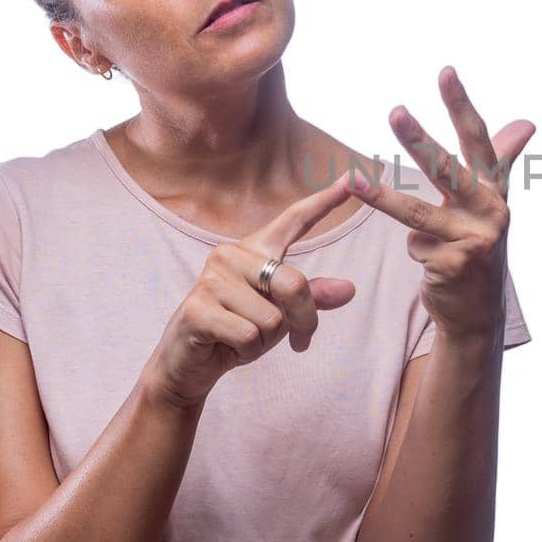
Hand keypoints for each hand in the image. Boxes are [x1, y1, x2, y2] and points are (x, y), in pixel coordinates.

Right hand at [144, 181, 358, 408]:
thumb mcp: (282, 314)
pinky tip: (226, 346)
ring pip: (272, 318)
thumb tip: (350, 289)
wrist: (188, 365)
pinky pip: (249, 335)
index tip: (354, 176)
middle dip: (303, 321)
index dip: (325, 200)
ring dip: (266, 341)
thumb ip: (312, 298)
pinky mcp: (197, 309)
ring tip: (242, 338)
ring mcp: (211, 280)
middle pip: (294, 285)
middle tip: (297, 341)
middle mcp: (231, 255)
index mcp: (255, 250)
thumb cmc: (237, 333)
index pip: (294, 220)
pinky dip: (247, 351)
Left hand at [348, 66, 534, 342]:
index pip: (477, 140)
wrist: (479, 310)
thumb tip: (528, 122)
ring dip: (382, 198)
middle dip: (419, 141)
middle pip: (447, 169)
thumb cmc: (479, 244)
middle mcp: (490, 211)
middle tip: (395, 112)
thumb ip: (503, 159)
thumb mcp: (490, 203)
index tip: (445, 71)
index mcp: (494, 190)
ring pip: (417, 213)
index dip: (461, 105)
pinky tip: (432, 263)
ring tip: (354, 180)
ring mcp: (474, 239)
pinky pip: (415, 245)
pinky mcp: (454, 265)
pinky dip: (416, 250)